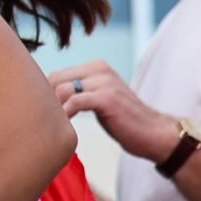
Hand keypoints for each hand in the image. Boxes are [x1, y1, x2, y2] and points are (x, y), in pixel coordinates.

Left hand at [50, 60, 178, 162]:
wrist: (154, 133)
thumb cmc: (123, 120)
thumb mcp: (99, 98)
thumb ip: (79, 91)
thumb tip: (46, 96)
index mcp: (96, 67)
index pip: (56, 75)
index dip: (47, 95)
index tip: (47, 114)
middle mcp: (100, 69)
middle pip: (55, 80)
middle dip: (48, 101)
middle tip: (50, 121)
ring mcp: (104, 82)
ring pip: (62, 90)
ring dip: (55, 110)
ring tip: (57, 127)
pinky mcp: (107, 98)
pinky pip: (74, 102)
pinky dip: (65, 116)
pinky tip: (67, 128)